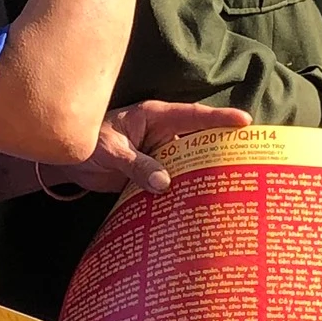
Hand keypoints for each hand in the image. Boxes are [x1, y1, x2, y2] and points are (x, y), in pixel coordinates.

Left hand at [48, 101, 250, 195]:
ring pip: (191, 163)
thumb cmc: (88, 145)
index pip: (193, 116)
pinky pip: (177, 181)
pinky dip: (188, 190)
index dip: (219, 118)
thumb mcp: (110, 152)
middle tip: (250, 160)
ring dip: (206, 174)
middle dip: (223, 148)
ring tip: (233, 187)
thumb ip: (136, 165)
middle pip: (199, 139)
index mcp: (155, 117)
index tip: (244, 122)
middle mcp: (163, 134)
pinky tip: (202, 205)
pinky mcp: (155, 174)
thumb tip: (164, 183)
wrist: (70, 165)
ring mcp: (161, 154)